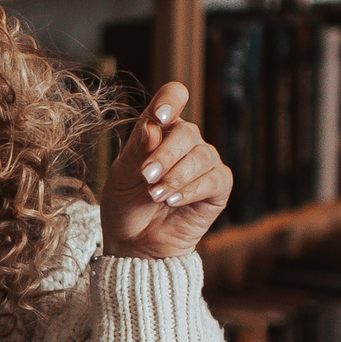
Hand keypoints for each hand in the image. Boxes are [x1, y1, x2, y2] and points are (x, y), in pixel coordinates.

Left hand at [100, 82, 230, 260]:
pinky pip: (214, 179)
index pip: (174, 97)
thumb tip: (153, 126)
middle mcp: (185, 141)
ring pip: (201, 156)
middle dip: (165, 155)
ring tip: (156, 196)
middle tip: (147, 177)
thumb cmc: (126, 205)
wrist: (135, 244)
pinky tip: (173, 201)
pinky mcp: (218, 187)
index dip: (171, 100)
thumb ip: (137, 148)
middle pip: (186, 132)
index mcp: (160, 128)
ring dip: (176, 177)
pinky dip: (192, 190)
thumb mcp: (122, 174)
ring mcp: (204, 163)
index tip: (161, 117)